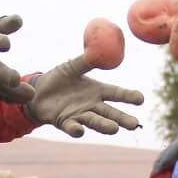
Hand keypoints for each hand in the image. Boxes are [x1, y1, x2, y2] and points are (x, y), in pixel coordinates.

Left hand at [26, 56, 143, 137]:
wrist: (37, 91)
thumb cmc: (58, 78)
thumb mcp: (72, 66)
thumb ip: (87, 60)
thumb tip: (102, 48)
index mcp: (97, 90)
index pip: (116, 94)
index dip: (128, 97)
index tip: (141, 99)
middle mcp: (92, 105)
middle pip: (111, 113)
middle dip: (122, 119)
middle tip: (134, 124)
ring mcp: (80, 115)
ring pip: (95, 122)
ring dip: (105, 126)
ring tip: (114, 129)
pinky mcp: (65, 122)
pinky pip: (72, 127)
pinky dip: (76, 129)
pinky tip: (80, 130)